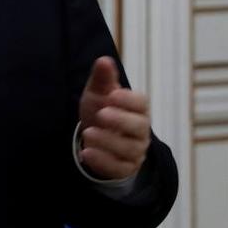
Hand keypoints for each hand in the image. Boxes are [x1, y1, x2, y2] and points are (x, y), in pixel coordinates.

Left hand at [78, 56, 150, 179]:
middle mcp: (140, 131)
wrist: (95, 138)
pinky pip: (119, 168)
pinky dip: (102, 161)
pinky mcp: (124, 168)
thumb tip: (104, 60)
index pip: (141, 103)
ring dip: (108, 141)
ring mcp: (134, 151)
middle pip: (139, 126)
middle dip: (121, 120)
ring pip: (129, 149)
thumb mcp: (98, 93)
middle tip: (102, 114)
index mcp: (136, 109)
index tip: (113, 94)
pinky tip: (86, 153)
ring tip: (89, 133)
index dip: (129, 99)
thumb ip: (102, 79)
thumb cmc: (101, 110)